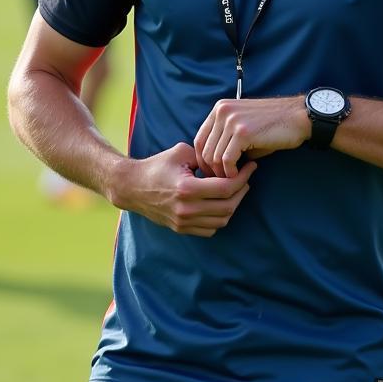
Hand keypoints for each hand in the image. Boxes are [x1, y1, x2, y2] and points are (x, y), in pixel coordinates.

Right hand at [110, 142, 256, 236]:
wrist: (132, 186)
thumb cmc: (157, 165)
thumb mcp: (181, 152)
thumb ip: (206, 156)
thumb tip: (228, 160)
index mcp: (187, 188)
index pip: (226, 188)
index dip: (243, 177)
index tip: (250, 166)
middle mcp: (186, 209)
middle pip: (228, 206)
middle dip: (242, 191)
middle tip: (246, 178)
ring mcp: (183, 221)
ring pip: (222, 220)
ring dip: (233, 205)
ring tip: (236, 189)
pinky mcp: (181, 229)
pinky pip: (210, 229)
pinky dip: (220, 218)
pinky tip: (221, 203)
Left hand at [194, 96, 310, 177]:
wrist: (297, 118)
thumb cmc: (272, 127)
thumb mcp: (242, 128)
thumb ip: (225, 140)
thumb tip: (211, 164)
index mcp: (220, 109)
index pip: (199, 140)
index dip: (202, 161)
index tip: (213, 174)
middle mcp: (222, 112)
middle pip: (204, 150)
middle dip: (211, 171)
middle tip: (223, 181)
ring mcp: (231, 121)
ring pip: (214, 157)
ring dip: (223, 174)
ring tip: (235, 178)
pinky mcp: (243, 133)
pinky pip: (227, 160)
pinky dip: (232, 172)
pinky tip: (241, 174)